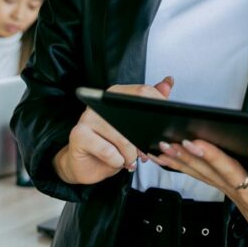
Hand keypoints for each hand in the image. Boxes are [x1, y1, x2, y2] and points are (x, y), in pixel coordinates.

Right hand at [52, 76, 173, 184]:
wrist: (86, 165)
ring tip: (130, 160)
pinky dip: (118, 161)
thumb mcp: (134, 127)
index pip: (143, 92)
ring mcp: (87, 117)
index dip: (158, 107)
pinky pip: (108, 151)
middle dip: (145, 139)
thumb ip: (151, 104)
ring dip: (131, 155)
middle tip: (147, 152)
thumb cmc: (111, 145)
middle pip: (134, 117)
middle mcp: (100, 103)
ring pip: (123, 138)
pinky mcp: (78, 135)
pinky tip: (117, 162)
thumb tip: (169, 81)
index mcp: (116, 95)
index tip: (166, 123)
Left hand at [154, 138, 247, 246]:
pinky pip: (201, 176)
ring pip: (208, 173)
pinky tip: (167, 155)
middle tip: (195, 141)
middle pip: (228, 173)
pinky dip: (182, 165)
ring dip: (187, 159)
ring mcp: (235, 192)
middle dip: (210, 156)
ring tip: (170, 144)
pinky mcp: (226, 189)